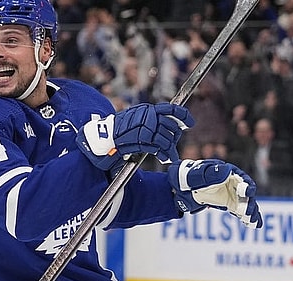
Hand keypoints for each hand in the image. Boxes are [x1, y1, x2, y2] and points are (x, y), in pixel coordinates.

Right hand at [77, 103, 194, 173]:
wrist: (103, 138)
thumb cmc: (119, 132)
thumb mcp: (136, 120)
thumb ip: (152, 122)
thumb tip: (170, 127)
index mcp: (146, 109)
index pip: (170, 109)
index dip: (183, 116)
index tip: (190, 123)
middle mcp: (147, 116)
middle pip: (170, 126)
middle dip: (174, 137)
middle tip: (171, 145)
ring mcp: (145, 127)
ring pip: (166, 138)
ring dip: (169, 149)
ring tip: (169, 156)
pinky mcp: (142, 139)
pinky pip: (159, 147)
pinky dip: (164, 154)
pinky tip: (165, 158)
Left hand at [168, 159, 262, 227]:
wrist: (179, 188)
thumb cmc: (188, 178)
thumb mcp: (196, 174)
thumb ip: (209, 174)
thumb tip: (226, 171)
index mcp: (226, 171)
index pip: (240, 179)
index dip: (246, 185)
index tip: (247, 192)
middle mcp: (232, 182)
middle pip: (245, 193)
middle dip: (248, 203)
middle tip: (247, 213)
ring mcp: (231, 193)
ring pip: (244, 203)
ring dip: (250, 212)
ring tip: (252, 222)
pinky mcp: (229, 204)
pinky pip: (240, 210)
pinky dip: (246, 217)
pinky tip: (252, 225)